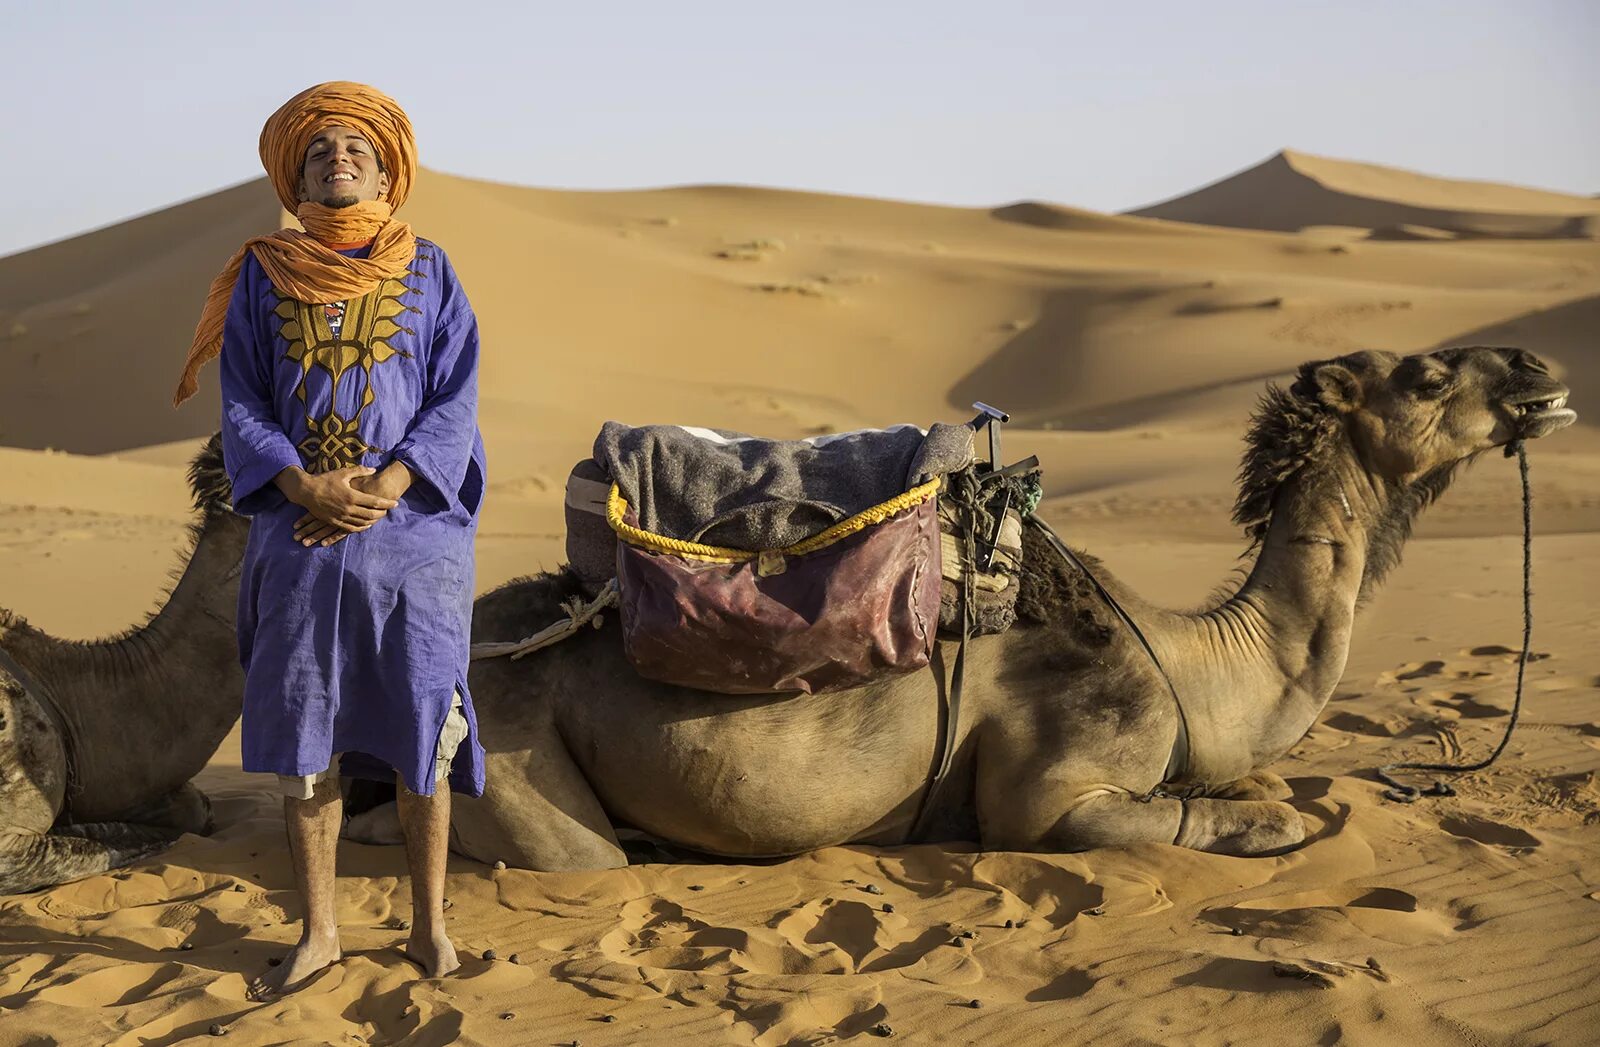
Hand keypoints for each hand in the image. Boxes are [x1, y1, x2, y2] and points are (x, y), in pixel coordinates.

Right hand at [279, 465, 398, 546]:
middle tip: (389, 511)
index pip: (375, 501)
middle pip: (371, 514)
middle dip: (382, 513)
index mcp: (352, 495)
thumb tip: (373, 470)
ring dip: (373, 521)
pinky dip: (361, 528)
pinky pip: (351, 528)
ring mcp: (341, 517)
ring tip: (379, 517)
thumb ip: (359, 471)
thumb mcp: (342, 473)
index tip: (396, 503)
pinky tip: (366, 525)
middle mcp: (348, 508)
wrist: (306, 491)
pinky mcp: (334, 522)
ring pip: (362, 523)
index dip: (387, 503)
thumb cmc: (325, 480)